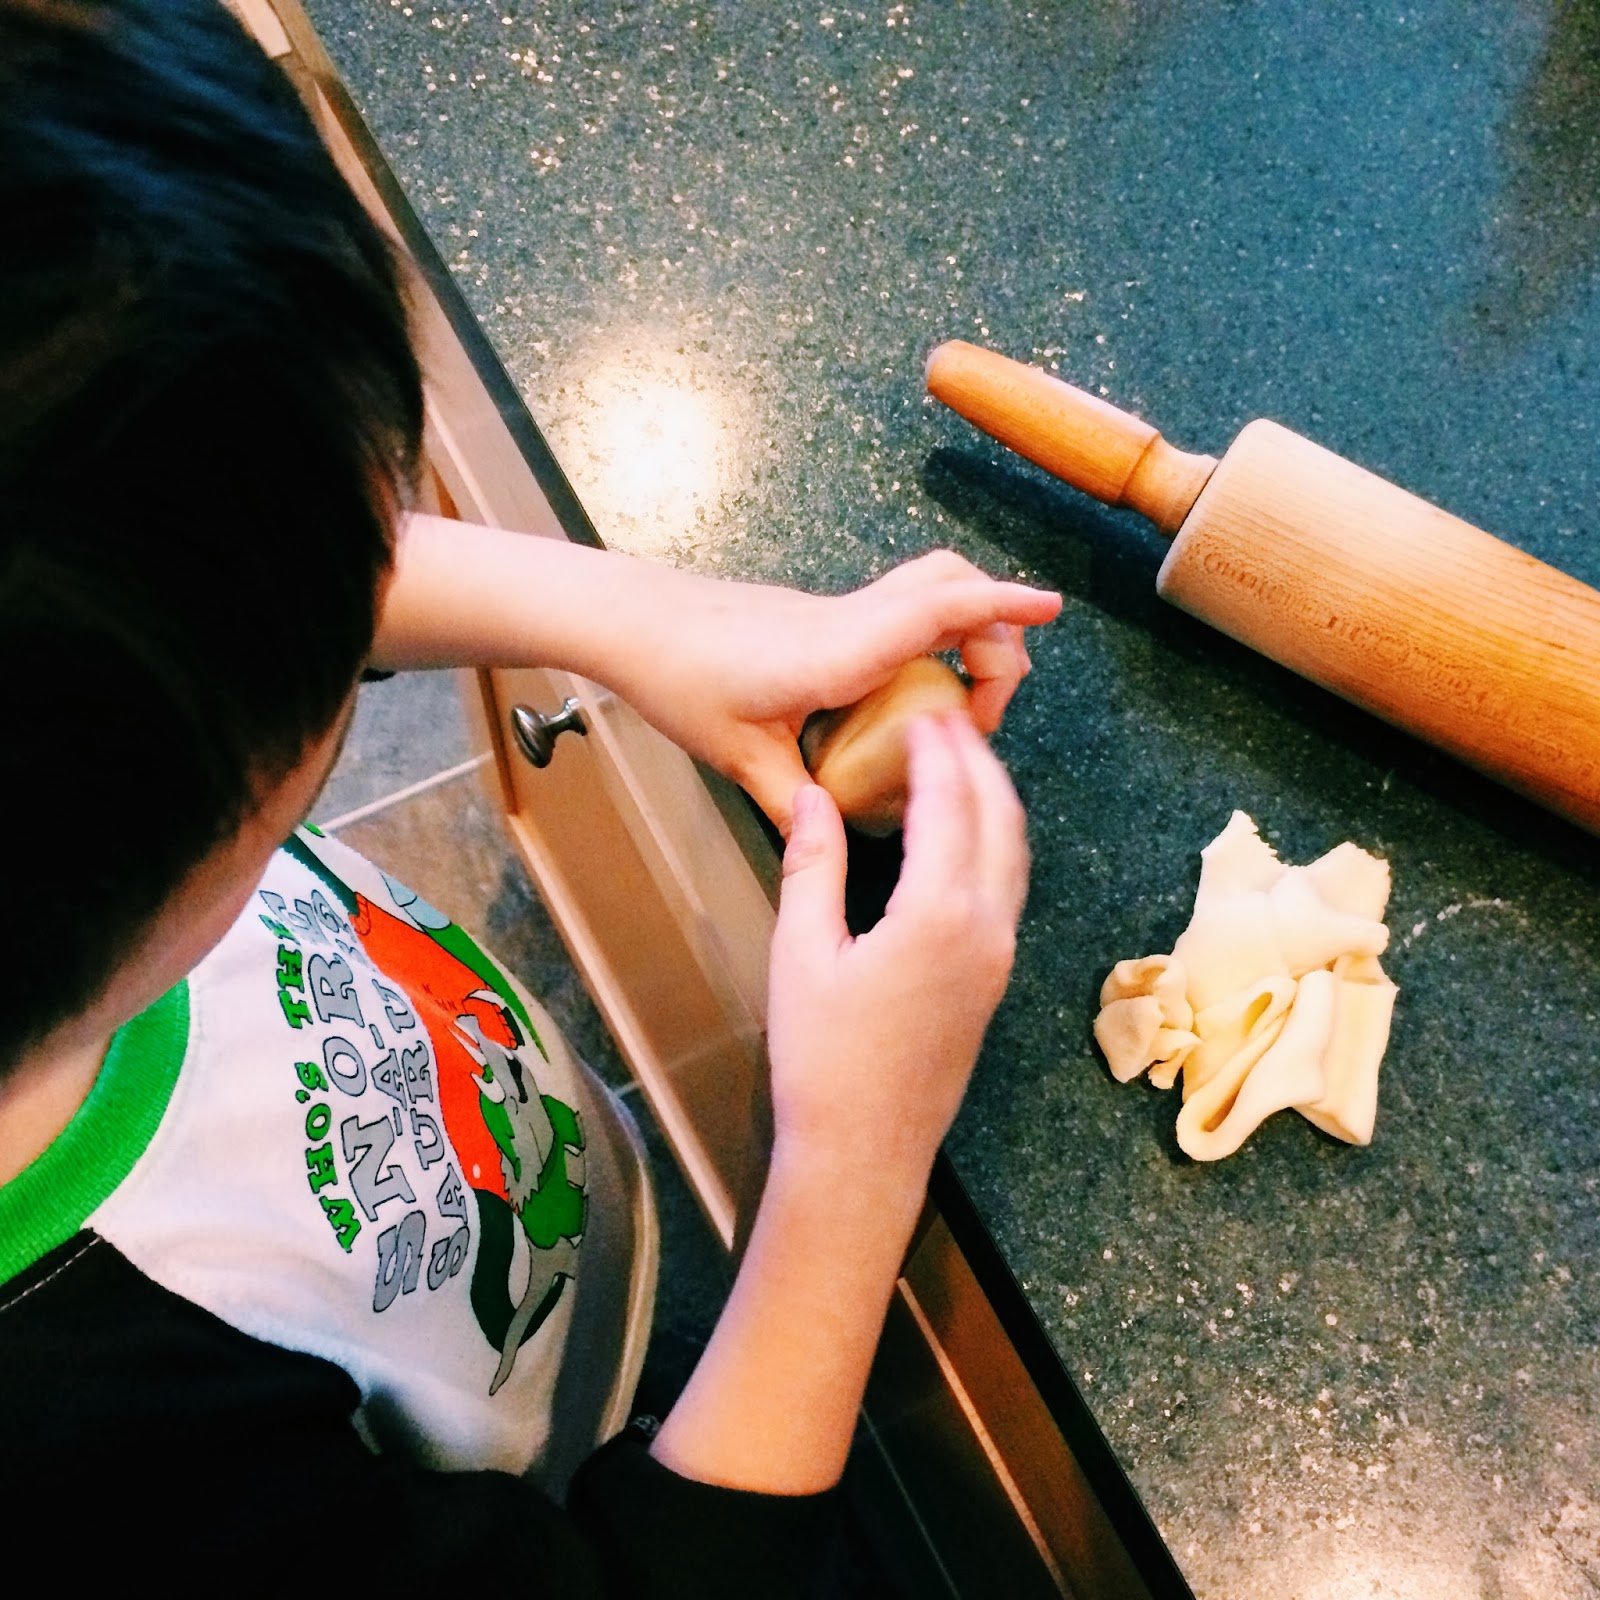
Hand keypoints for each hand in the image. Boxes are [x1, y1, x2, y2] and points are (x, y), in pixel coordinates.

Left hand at [607, 549, 1060, 832]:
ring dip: (962, 623)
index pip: (937, 610)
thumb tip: (832, 843)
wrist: (630, 622)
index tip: (1050, 608)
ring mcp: (834, 610)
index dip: (1000, 606)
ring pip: (924, 586)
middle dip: (995, 624)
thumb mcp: (740, 757)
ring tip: (961, 695)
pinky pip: (896, 607)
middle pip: (947, 580)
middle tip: (992, 698)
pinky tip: (909, 689)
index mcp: (838, 651)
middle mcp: (847, 619)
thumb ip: (796, 805)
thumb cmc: (679, 680)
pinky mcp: (820, 615)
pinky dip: (928, 630)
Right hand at [764, 712, 1029, 1185]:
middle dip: (976, 760)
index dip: (935, 750)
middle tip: (944, 717)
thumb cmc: (823, 1060)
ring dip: (993, 797)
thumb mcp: (800, 955)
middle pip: (998, 816)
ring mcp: (998, 954)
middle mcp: (985, 926)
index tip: (919, 709)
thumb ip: (812, 866)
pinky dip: (993, 839)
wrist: (866, 1152)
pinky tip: (962, 834)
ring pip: (1012, 851)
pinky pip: (1007, 885)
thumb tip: (810, 796)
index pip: (948, 803)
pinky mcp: (994, 977)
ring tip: (959, 761)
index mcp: (938, 913)